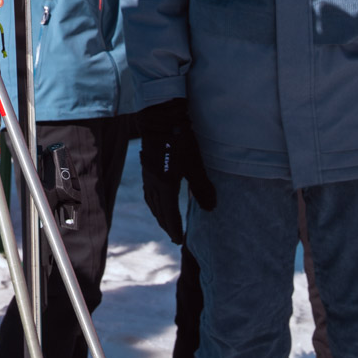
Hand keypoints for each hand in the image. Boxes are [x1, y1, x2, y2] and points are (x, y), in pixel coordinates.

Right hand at [138, 99, 216, 243]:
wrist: (159, 117)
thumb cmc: (180, 139)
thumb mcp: (195, 163)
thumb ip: (202, 187)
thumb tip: (210, 208)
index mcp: (165, 185)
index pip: (170, 214)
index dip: (175, 229)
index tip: (180, 240)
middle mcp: (153, 183)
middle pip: (159, 211)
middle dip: (166, 225)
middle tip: (174, 236)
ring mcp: (147, 175)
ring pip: (151, 202)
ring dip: (159, 215)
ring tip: (165, 222)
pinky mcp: (146, 167)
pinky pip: (147, 192)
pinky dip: (153, 202)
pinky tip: (156, 200)